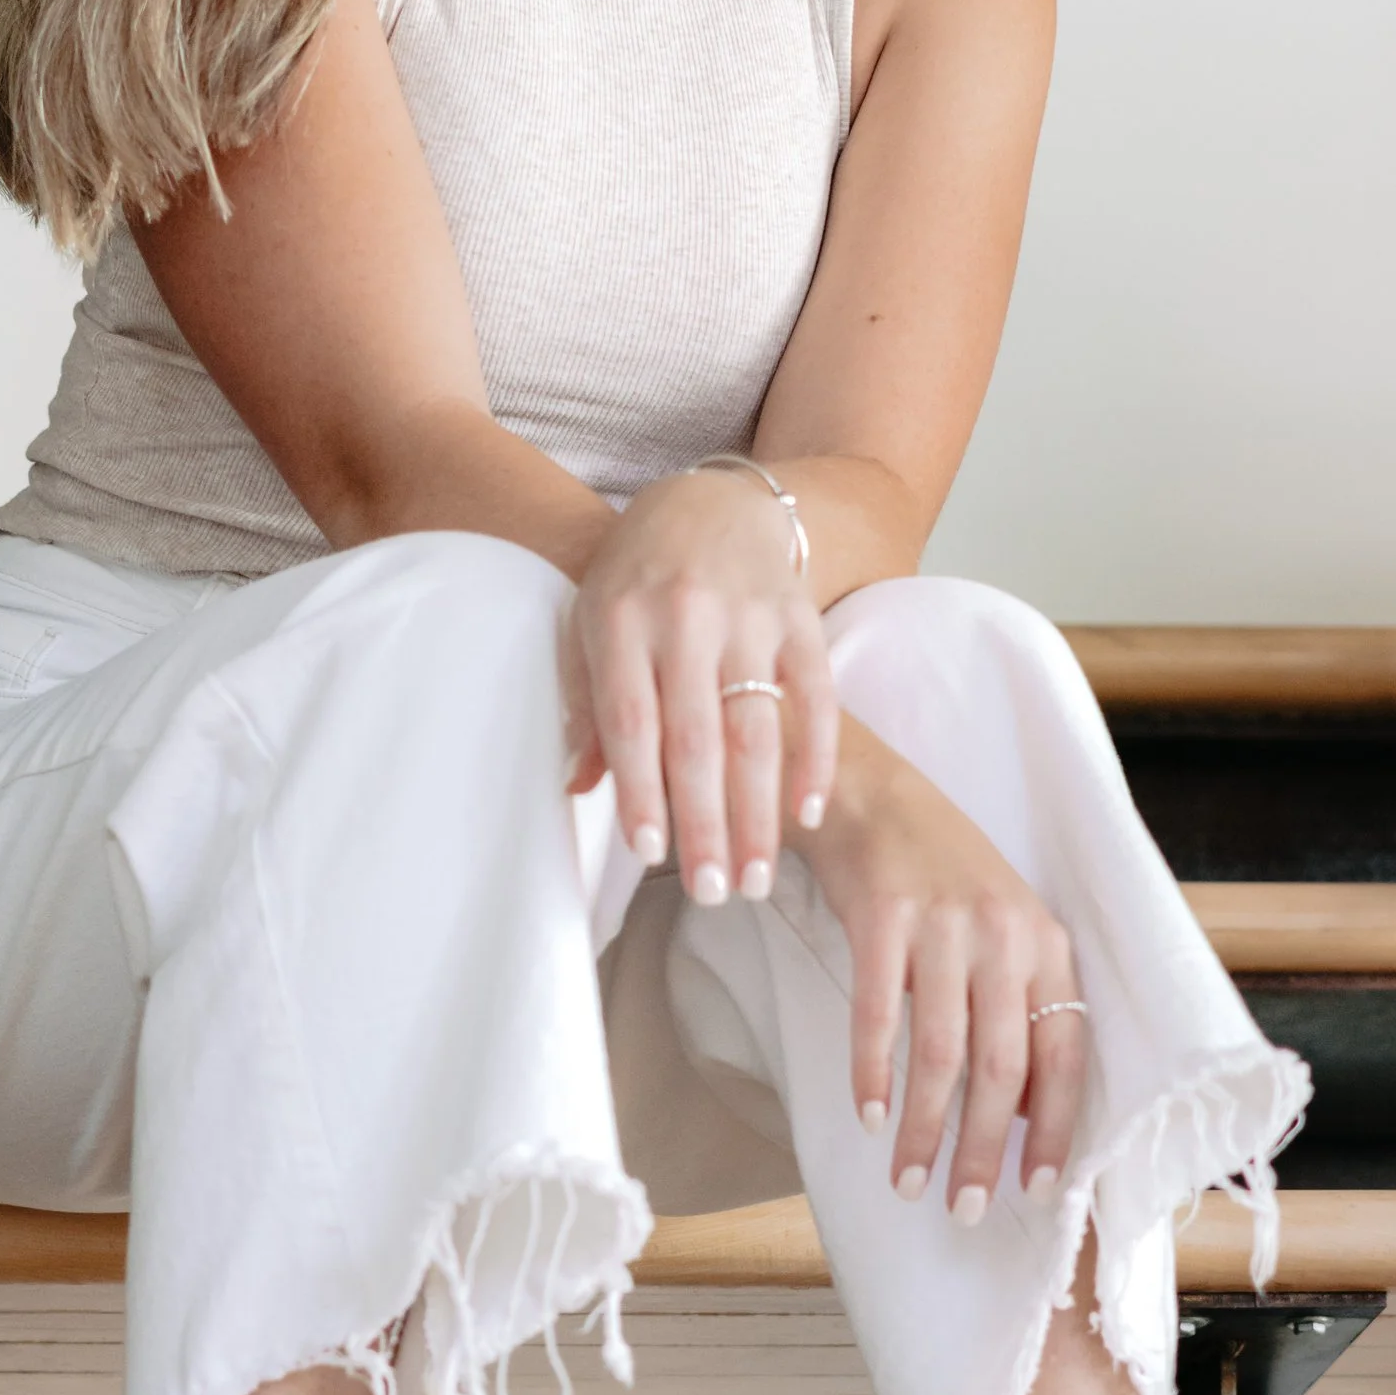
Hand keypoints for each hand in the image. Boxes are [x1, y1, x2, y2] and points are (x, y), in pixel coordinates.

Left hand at [562, 467, 837, 901]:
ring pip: (757, 730)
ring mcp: (750, 616)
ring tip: (755, 879)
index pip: (631, 720)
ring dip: (759, 813)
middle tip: (710, 893)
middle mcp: (685, 617)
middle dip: (706, 823)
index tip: (649, 854)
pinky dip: (814, 759)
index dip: (642, 790)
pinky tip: (806, 813)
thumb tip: (578, 788)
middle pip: (697, 738)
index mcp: (621, 619)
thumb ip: (587, 703)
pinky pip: (817, 697)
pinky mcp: (801, 618)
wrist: (713, 501)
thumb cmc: (639, 576)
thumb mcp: (592, 622)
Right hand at [801, 737, 1088, 1211]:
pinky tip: (868, 1115)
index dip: (1052, 1129)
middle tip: (965, 1208)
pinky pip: (878, 1013)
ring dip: (923, 1128)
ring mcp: (943, 924)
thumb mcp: (1001, 930)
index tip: (1036, 1190)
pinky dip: (873, 1072)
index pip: (1063, 1054)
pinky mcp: (884, 915)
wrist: (872, 794)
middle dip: (984, 1149)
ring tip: (907, 1179)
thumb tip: (1026, 1110)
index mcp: (1046, 944)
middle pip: (1003, 1066)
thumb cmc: (940, 871)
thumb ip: (1019, 1007)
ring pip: (942, 1052)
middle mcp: (1004, 934)